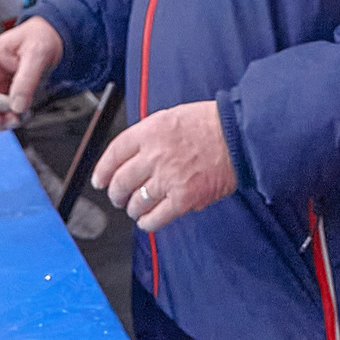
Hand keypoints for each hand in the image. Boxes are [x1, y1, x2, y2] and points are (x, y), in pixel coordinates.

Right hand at [0, 16, 62, 128]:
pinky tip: (25, 114)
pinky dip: (9, 122)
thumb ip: (27, 78)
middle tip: (2, 122)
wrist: (51, 39)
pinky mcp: (6, 100)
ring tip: (18, 117)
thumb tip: (17, 106)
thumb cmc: (39, 38)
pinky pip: (0, 118)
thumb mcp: (37, 52)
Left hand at [94, 100, 237, 231]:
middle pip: (121, 182)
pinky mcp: (183, 198)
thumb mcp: (172, 117)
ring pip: (135, 203)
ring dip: (132, 209)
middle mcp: (155, 155)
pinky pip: (155, 218)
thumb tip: (130, 157)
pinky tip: (148, 220)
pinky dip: (148, 222)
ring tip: (136, 208)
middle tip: (118, 197)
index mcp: (150, 132)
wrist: (239, 136)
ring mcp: (168, 178)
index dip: (103, 171)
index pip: (114, 154)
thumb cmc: (211, 124)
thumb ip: (149, 136)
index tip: (100, 180)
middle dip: (115, 194)